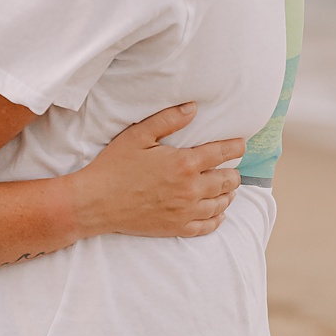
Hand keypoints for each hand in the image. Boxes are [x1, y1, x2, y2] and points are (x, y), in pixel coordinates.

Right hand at [67, 104, 243, 239]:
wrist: (95, 202)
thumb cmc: (115, 166)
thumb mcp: (139, 135)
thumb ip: (168, 119)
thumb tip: (193, 108)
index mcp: (184, 163)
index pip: (222, 154)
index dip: (235, 147)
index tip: (241, 144)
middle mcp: (190, 189)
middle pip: (227, 181)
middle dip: (233, 172)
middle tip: (231, 168)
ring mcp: (185, 211)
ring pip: (221, 204)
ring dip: (228, 194)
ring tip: (227, 188)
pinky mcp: (177, 228)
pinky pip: (208, 226)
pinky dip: (217, 218)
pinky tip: (217, 212)